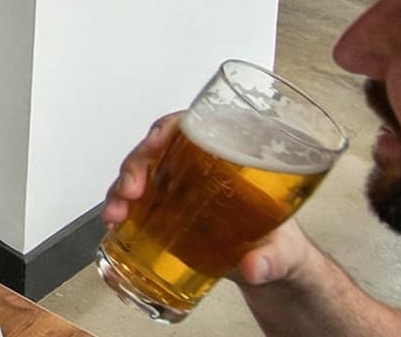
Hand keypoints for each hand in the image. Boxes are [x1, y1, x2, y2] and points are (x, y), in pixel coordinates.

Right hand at [103, 113, 317, 287]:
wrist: (272, 272)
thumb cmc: (282, 246)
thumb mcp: (286, 252)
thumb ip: (273, 258)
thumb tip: (254, 265)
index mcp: (231, 162)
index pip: (195, 128)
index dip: (170, 128)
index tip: (158, 141)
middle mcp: (199, 171)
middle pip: (158, 150)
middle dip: (136, 165)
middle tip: (130, 190)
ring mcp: (179, 192)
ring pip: (140, 175)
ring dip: (121, 189)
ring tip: (116, 212)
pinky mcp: (166, 216)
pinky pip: (135, 204)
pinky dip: (120, 210)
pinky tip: (114, 223)